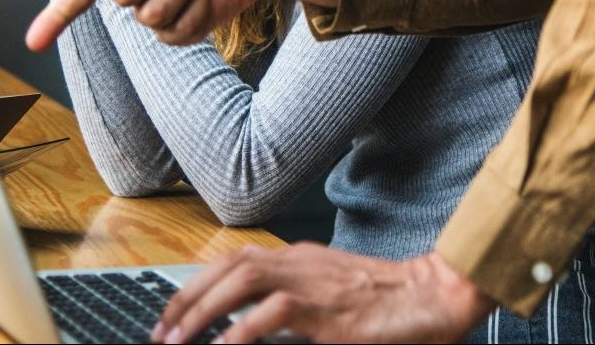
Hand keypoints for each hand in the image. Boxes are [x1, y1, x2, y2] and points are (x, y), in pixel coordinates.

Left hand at [149, 244, 494, 343]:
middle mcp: (300, 262)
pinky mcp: (328, 312)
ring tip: (178, 341)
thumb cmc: (386, 300)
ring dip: (205, 309)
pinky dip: (242, 331)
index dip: (199, 283)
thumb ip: (295, 301)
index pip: (235, 259)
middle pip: (230, 265)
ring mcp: (313, 283)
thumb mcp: (332, 293)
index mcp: (299, 258)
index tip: (174, 313)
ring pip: (244, 279)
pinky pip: (275, 314)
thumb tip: (253, 325)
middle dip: (189, 297)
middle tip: (162, 332)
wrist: (433, 296)